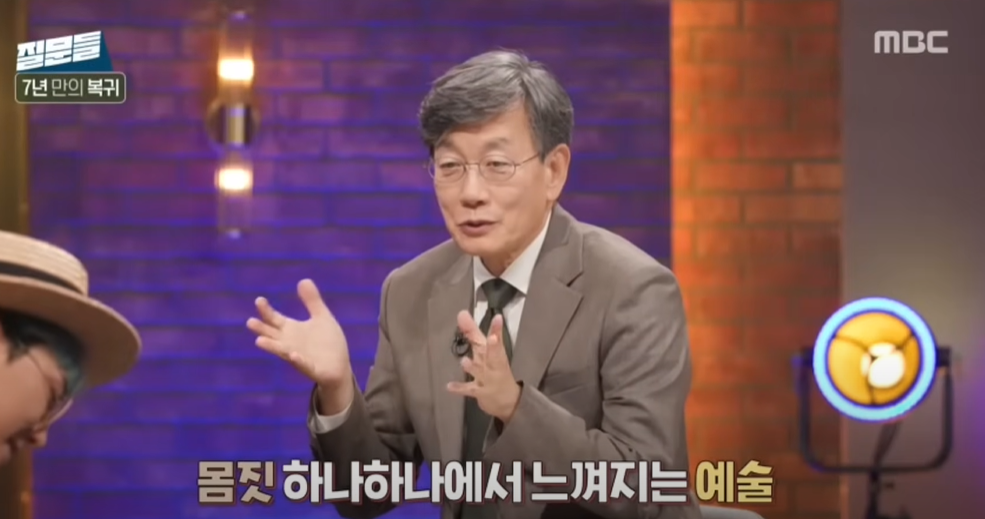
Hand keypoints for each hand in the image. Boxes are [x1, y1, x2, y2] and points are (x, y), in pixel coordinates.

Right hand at [247, 279, 352, 407]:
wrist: (339, 367)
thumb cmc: (328, 343)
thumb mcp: (322, 317)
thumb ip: (312, 301)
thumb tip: (303, 280)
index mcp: (292, 330)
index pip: (274, 319)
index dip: (266, 310)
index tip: (259, 300)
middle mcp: (290, 343)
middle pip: (272, 335)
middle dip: (262, 329)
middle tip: (250, 322)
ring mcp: (298, 357)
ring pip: (282, 351)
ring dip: (272, 347)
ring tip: (259, 341)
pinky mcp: (311, 368)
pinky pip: (303, 364)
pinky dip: (298, 360)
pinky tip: (294, 355)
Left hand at [446, 311, 520, 422]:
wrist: (508, 400)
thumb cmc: (496, 370)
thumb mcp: (486, 350)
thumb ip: (473, 332)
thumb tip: (462, 313)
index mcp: (495, 353)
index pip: (496, 338)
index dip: (496, 329)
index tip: (498, 318)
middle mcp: (492, 365)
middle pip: (493, 354)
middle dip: (493, 346)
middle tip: (493, 338)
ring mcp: (487, 379)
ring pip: (479, 372)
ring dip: (472, 367)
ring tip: (464, 361)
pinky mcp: (479, 392)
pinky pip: (468, 390)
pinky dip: (459, 389)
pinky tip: (449, 386)